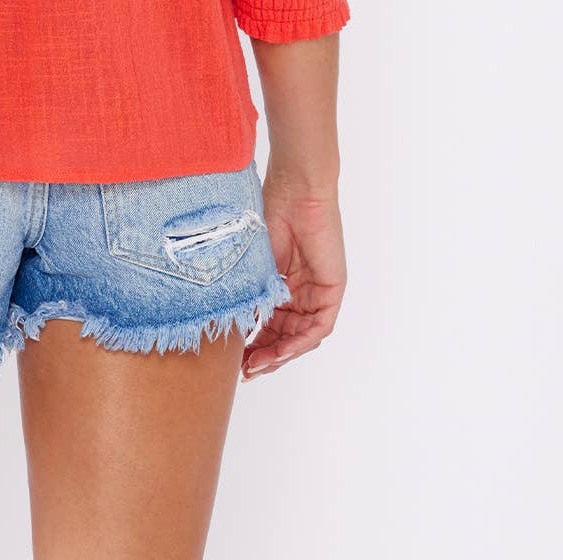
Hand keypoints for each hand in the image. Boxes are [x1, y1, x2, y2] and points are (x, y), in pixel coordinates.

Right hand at [241, 174, 345, 381]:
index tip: (235, 360)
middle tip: (245, 371)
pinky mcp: (332, 290)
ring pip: (301, 336)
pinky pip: (319, 326)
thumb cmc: (268, 214)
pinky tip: (281, 350)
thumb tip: (231, 327)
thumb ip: (248, 295)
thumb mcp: (252, 264)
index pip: (269, 325)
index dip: (254, 345)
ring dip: (280, 354)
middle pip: (285, 336)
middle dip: (265, 356)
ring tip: (258, 364)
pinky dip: (300, 341)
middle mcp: (299, 293)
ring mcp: (316, 293)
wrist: (294, 191)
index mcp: (280, 286)